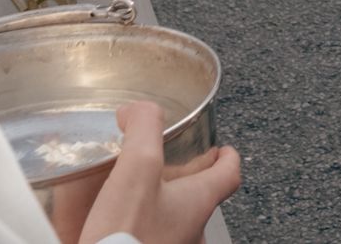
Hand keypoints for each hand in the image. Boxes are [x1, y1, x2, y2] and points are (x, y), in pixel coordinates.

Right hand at [59, 101, 240, 243]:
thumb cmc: (129, 235)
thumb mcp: (138, 168)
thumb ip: (143, 129)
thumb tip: (138, 109)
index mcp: (199, 202)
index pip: (229, 174)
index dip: (228, 157)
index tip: (223, 148)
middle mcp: (192, 230)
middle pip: (201, 198)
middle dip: (187, 180)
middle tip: (170, 166)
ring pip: (175, 221)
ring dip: (160, 205)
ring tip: (133, 193)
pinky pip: (151, 238)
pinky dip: (137, 228)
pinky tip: (110, 225)